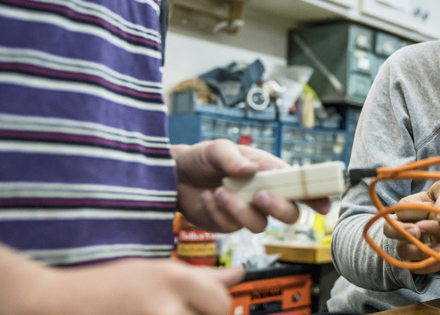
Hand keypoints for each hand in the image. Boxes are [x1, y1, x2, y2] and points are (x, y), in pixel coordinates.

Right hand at [1, 245, 242, 314]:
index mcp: (173, 278)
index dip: (217, 307)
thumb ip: (203, 276)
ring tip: (163, 311)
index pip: (220, 301)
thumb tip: (238, 274)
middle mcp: (164, 305)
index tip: (205, 308)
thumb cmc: (111, 286)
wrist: (60, 305)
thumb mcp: (158, 271)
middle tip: (178, 309)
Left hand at [171, 139, 330, 232]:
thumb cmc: (201, 158)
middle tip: (260, 196)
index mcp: (269, 171)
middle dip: (279, 207)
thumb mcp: (216, 149)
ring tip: (219, 191)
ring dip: (239, 210)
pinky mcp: (230, 224)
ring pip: (260, 225)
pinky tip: (208, 198)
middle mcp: (264, 193)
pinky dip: (218, 212)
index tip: (325, 204)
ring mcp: (248, 211)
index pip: (300, 184)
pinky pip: (232, 227)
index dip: (317, 195)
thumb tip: (250, 171)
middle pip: (289, 213)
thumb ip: (232, 158)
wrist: (173, 177)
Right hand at [382, 180, 439, 273]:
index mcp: (406, 207)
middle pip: (389, 230)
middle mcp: (402, 226)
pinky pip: (416, 268)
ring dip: (419, 251)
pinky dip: (428, 266)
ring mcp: (408, 244)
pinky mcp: (417, 261)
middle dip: (402, 231)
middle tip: (417, 231)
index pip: (401, 208)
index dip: (414, 209)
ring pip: (403, 251)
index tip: (430, 207)